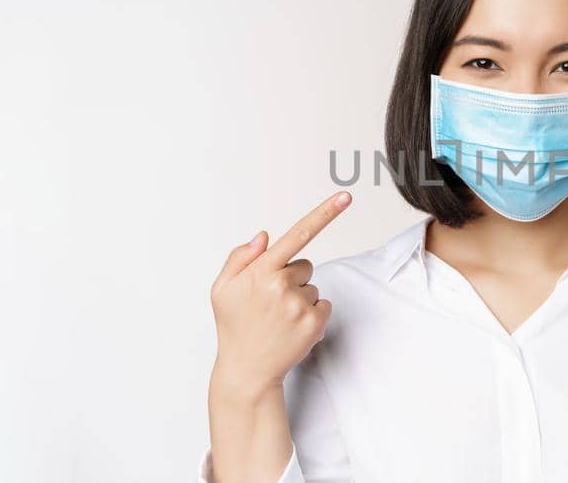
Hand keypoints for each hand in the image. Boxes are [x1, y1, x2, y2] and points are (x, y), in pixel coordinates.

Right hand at [210, 191, 350, 389]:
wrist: (246, 370)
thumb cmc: (234, 326)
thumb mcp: (222, 289)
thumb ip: (240, 258)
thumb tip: (264, 236)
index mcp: (260, 271)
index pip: (297, 234)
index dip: (324, 213)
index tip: (346, 196)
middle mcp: (281, 285)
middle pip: (304, 265)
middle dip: (291, 278)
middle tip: (270, 303)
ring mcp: (299, 305)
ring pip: (313, 287)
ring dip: (300, 299)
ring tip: (278, 319)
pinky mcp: (314, 323)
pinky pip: (323, 305)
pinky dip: (311, 315)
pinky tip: (292, 328)